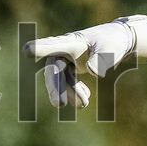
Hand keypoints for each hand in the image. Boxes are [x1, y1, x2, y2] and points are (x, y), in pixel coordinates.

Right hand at [24, 15, 146, 107]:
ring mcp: (66, 59)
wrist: (119, 41)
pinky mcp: (71, 68)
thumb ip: (101, 59)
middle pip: (53, 69)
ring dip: (69, 92)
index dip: (41, 48)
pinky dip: (75, 91)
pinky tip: (86, 96)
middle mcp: (64, 50)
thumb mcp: (111, 49)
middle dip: (55, 87)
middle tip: (58, 104)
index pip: (54, 45)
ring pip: (60, 78)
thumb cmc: (113, 42)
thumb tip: (92, 72)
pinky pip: (68, 81)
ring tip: (83, 104)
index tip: (27, 50)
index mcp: (72, 41)